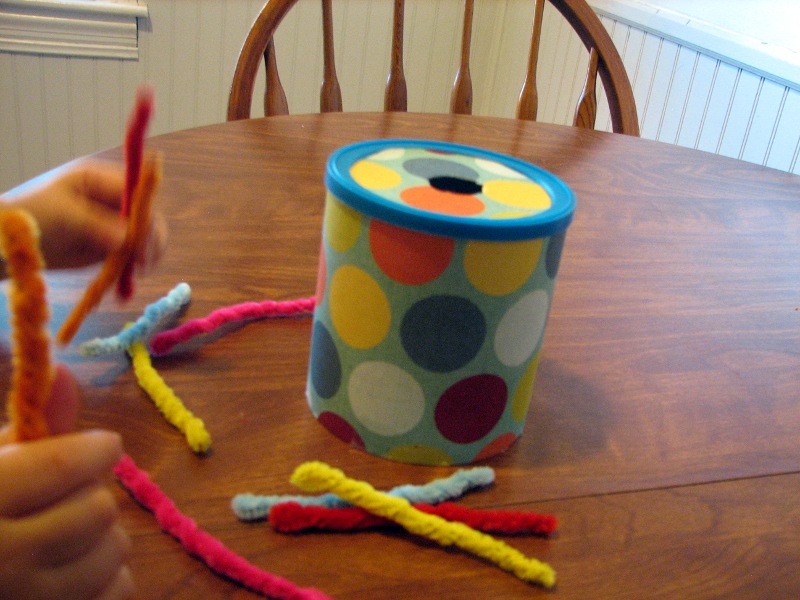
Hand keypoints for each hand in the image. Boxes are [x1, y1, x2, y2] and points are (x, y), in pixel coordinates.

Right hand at [0, 366, 133, 598]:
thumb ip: (31, 427)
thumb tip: (65, 372)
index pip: (65, 467)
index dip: (98, 450)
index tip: (102, 448)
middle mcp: (2, 560)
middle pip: (98, 509)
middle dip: (91, 495)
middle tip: (66, 499)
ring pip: (114, 552)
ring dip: (103, 538)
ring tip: (66, 537)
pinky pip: (117, 591)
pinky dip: (108, 579)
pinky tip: (74, 571)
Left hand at [1, 160, 166, 276]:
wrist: (11, 245)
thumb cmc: (30, 218)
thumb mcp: (63, 215)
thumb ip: (96, 225)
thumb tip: (127, 240)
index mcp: (99, 180)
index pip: (135, 191)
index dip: (145, 211)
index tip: (145, 235)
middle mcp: (112, 200)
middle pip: (146, 215)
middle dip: (150, 236)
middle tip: (145, 259)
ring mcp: (113, 224)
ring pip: (145, 237)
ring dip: (148, 253)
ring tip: (139, 270)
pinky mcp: (111, 246)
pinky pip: (133, 255)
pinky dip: (136, 265)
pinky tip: (131, 275)